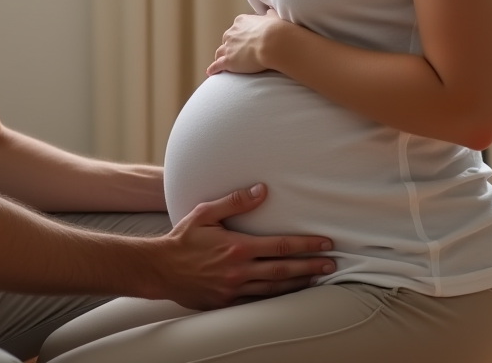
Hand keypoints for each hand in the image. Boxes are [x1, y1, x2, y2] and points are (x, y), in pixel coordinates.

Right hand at [151, 183, 333, 309]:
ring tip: (316, 278)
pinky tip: (287, 291)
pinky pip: (258, 299)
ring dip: (298, 283)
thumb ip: (235, 201)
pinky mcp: (227, 301)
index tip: (325, 243)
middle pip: (284, 270)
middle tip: (331, 264)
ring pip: (274, 288)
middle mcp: (239, 270)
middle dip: (310, 266)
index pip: (281, 246)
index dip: (306, 244)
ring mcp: (234, 289)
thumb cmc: (183, 239)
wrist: (160, 269)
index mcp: (237, 247)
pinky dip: (276, 295)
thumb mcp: (205, 212)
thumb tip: (261, 190)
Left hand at [206, 9, 284, 75]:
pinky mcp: (228, 61)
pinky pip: (217, 65)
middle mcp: (232, 33)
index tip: (244, 39)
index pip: (237, 28)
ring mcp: (228, 47)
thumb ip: (269, 14)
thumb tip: (270, 11)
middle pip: (227, 39)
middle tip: (236, 52)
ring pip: (220, 52)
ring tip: (221, 62)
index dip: (239, 34)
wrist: (273, 42)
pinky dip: (213, 69)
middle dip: (230, 45)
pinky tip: (211, 73)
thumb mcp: (273, 17)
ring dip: (221, 56)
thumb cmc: (276, 30)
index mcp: (241, 21)